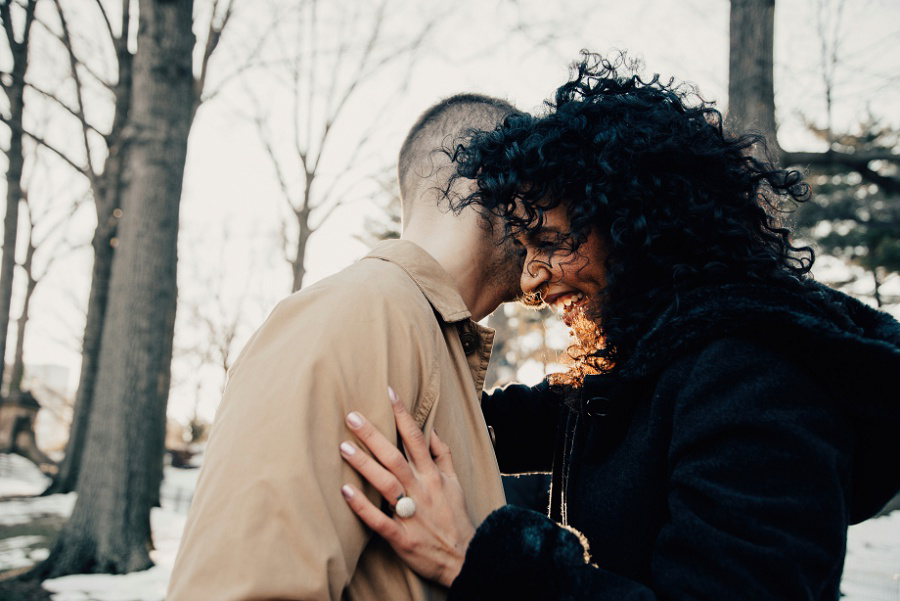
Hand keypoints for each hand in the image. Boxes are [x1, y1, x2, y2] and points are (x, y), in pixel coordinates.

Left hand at [340, 387, 475, 587]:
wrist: (465, 558)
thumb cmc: (455, 518)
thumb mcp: (455, 483)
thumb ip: (443, 456)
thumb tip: (432, 429)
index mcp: (433, 476)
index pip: (415, 438)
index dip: (402, 414)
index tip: (388, 391)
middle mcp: (422, 490)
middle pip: (394, 456)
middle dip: (372, 435)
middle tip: (351, 415)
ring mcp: (411, 513)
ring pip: (385, 483)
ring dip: (364, 464)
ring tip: (343, 447)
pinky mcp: (401, 537)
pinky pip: (379, 520)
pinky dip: (362, 507)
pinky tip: (345, 492)